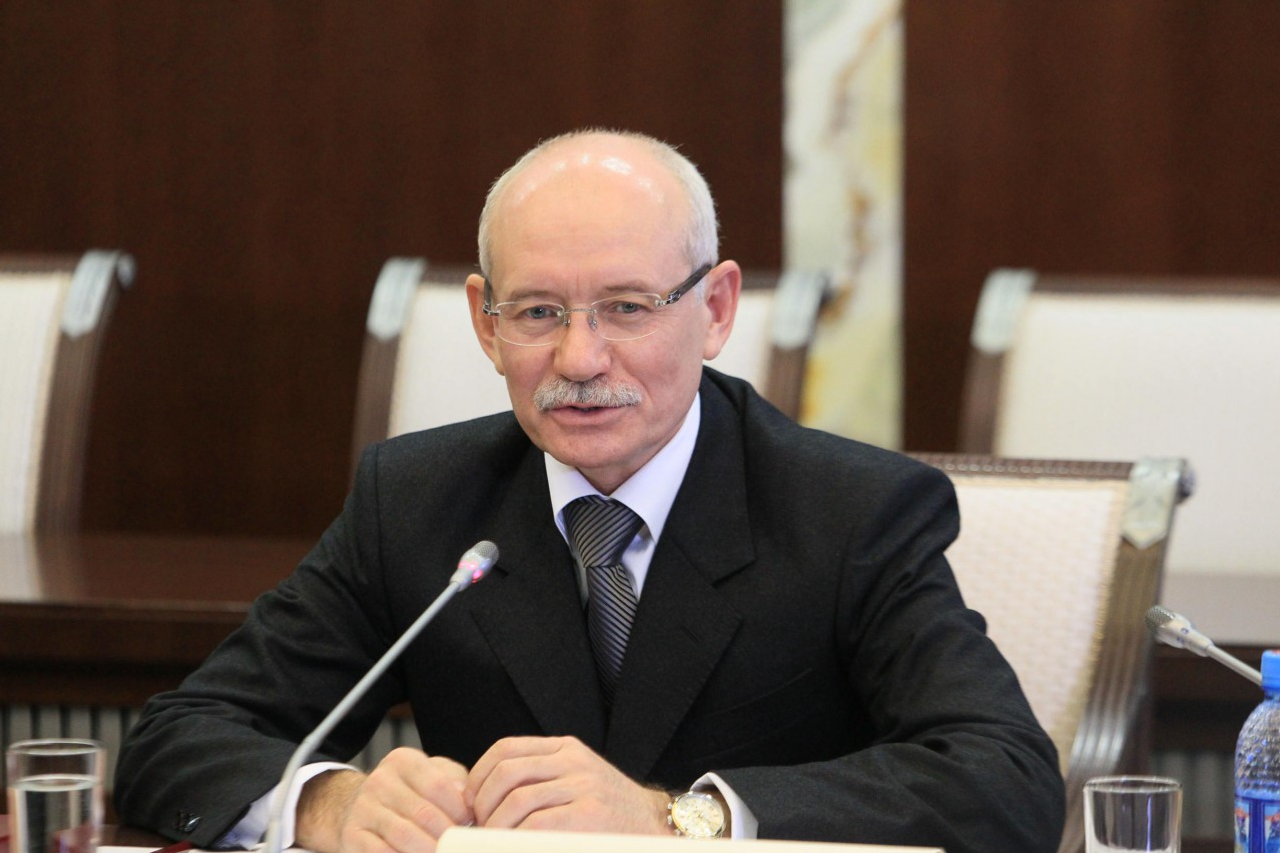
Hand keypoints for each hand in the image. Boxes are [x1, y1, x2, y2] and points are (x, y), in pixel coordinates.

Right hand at [296, 748, 471, 852]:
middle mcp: (380, 781)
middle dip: (447, 835)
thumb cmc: (407, 792)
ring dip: (430, 849)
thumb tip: (466, 798)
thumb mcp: (432, 773)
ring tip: (443, 852)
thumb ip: (454, 780)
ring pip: (405, 836)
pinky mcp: (352, 835)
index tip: (469, 823)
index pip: (439, 786)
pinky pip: (382, 852)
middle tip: (459, 845)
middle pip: (424, 814)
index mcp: (403, 761)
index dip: (459, 810)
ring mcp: (363, 808)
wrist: (358, 806)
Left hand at [466, 735, 669, 834]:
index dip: (478, 775)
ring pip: (517, 799)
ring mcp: (583, 786)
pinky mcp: (589, 814)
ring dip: (495, 826)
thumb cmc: (609, 813)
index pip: (506, 749)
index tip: (470, 803)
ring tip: (494, 841)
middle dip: (482, 803)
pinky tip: (513, 847)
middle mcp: (573, 762)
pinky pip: (536, 824)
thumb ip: (540, 780)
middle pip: (506, 772)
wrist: (654, 828)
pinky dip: (515, 839)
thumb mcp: (576, 782)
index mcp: (565, 750)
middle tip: (480, 827)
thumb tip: (482, 801)